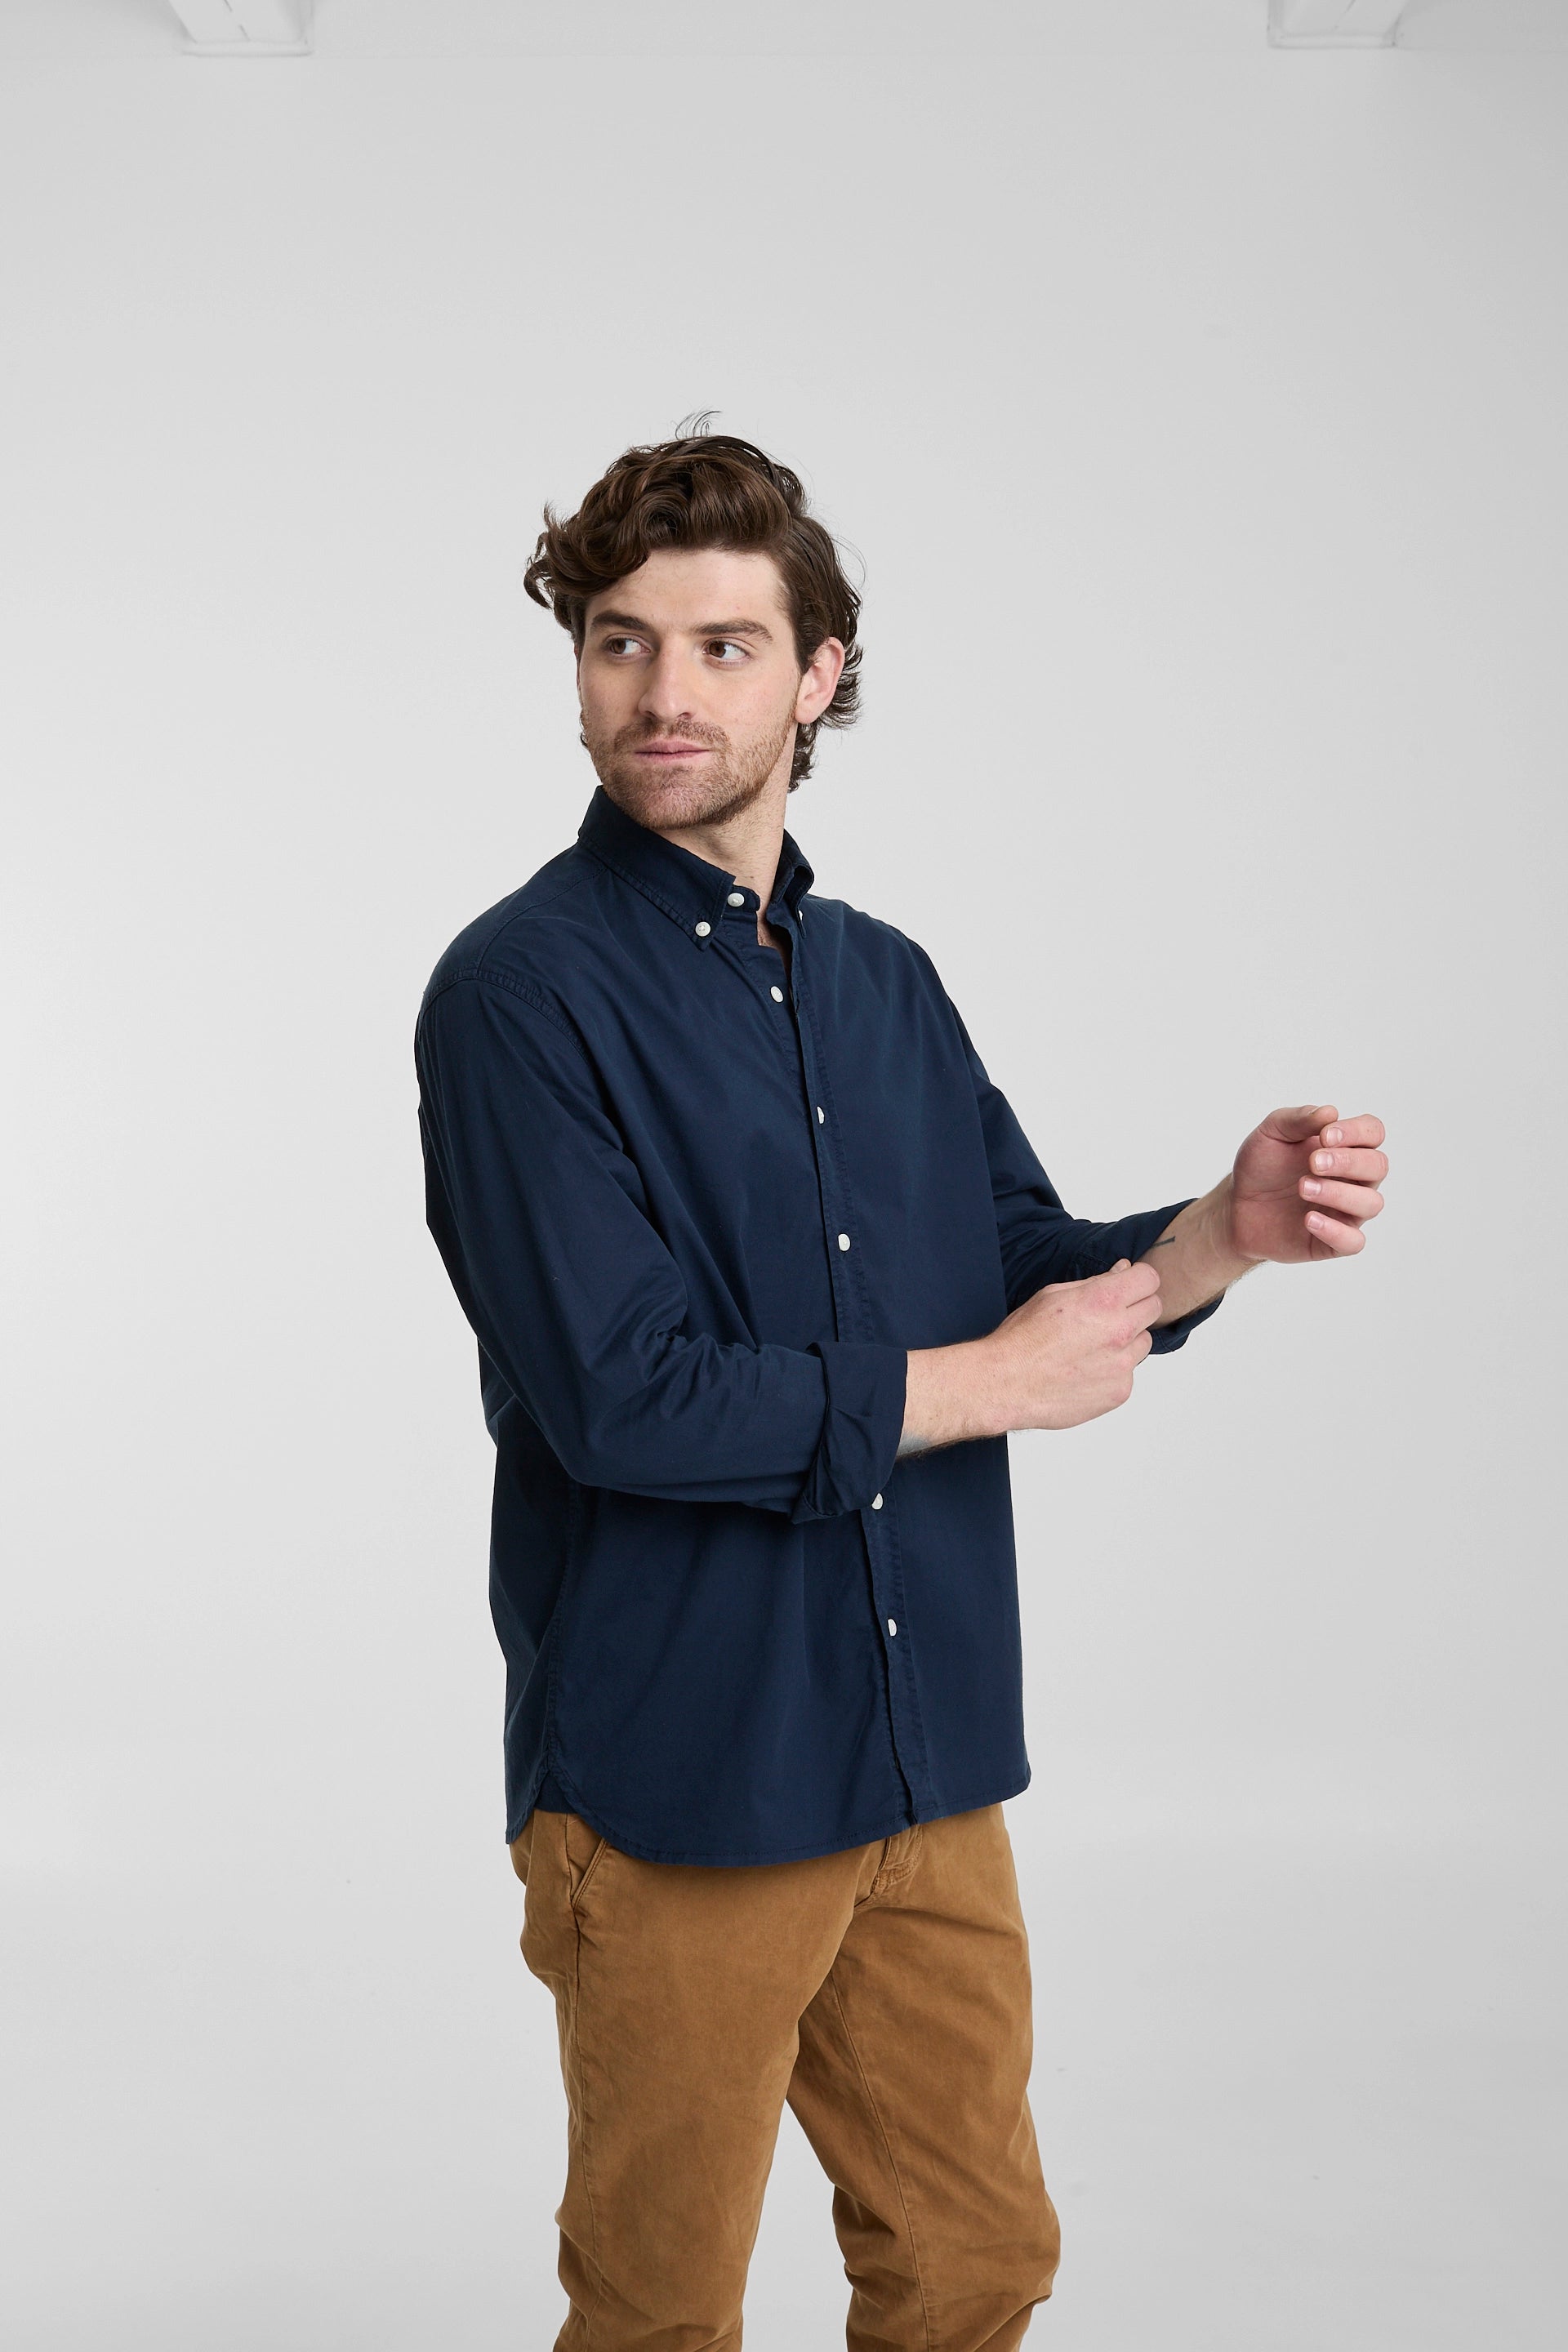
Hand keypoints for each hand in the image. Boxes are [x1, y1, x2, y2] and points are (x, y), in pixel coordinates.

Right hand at [986, 1258, 1163, 1430]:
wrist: (1007, 1383)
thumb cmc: (1023, 1340)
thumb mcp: (1054, 1295)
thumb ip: (1096, 1283)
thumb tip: (1122, 1272)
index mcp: (1103, 1300)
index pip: (1149, 1279)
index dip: (1138, 1279)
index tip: (1129, 1285)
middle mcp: (1119, 1330)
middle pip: (1153, 1308)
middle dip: (1135, 1307)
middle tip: (1108, 1317)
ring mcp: (1122, 1364)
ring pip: (1143, 1343)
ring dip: (1126, 1342)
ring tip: (1092, 1348)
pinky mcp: (1120, 1390)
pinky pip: (1129, 1373)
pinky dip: (1113, 1371)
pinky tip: (1086, 1371)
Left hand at [1228, 1103, 1388, 1263]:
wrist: (1237, 1206)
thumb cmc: (1262, 1167)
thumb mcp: (1272, 1134)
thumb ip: (1299, 1119)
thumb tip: (1330, 1111)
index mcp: (1345, 1148)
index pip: (1373, 1133)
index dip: (1357, 1132)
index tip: (1324, 1136)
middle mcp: (1353, 1179)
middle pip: (1378, 1166)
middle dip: (1348, 1162)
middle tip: (1313, 1163)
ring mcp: (1346, 1211)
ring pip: (1372, 1204)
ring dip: (1339, 1194)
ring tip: (1303, 1188)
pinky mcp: (1332, 1241)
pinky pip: (1353, 1242)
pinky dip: (1335, 1231)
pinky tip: (1308, 1219)